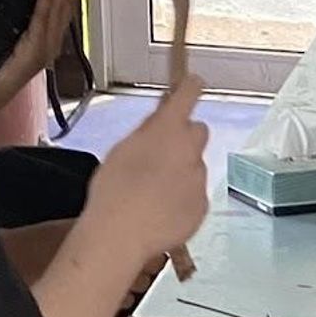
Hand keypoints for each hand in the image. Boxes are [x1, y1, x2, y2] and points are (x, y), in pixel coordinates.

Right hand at [82, 77, 208, 272]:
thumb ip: (146, 131)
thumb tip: (160, 117)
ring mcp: (199, 179)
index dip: (190, 87)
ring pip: (195, 166)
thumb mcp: (122, 149)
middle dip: (185, 137)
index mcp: (168, 130)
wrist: (121, 233)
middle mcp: (190, 151)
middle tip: (163, 152)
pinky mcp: (202, 205)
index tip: (193, 84)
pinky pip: (195, 195)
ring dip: (181, 171)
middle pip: (199, 132)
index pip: (188, 95)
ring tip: (154, 192)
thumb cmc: (114, 189)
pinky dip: (183, 198)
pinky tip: (161, 210)